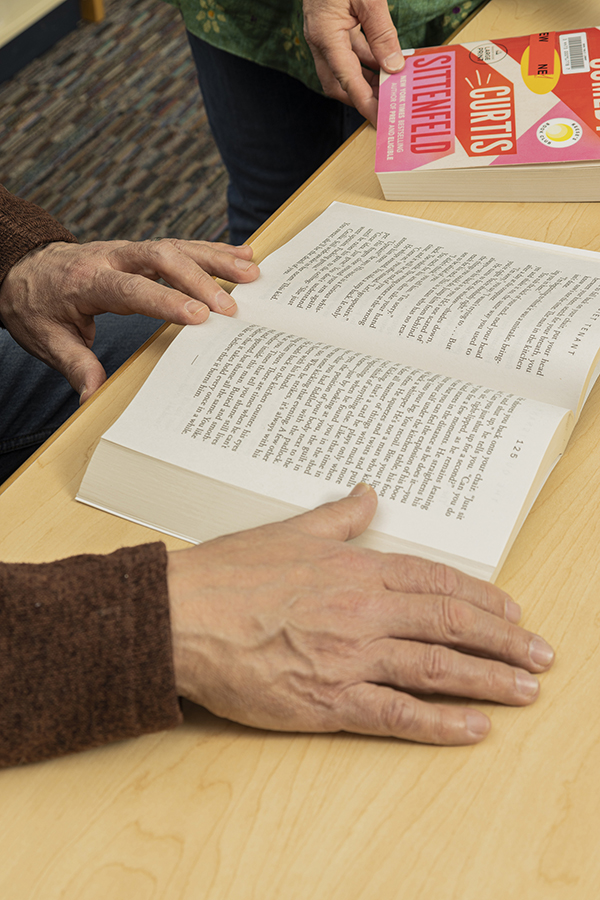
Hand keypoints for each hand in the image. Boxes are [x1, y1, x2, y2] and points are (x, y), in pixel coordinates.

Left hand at [0, 238, 258, 401]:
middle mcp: (112, 258)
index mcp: (88, 281)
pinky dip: (210, 251)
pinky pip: (180, 246)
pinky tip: (239, 256)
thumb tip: (92, 399)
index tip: (200, 317)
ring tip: (251, 273)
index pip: (133, 288)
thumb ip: (76, 365)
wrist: (22, 269)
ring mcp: (129, 251)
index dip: (167, 300)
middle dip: (200, 279)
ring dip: (215, 259)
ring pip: (177, 246)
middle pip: (161, 257)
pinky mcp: (141, 252)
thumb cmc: (36, 306)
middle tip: (231, 306)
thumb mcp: (48, 340)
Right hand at [167, 484, 553, 744]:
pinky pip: (398, 714)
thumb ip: (337, 517)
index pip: (437, 582)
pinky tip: (474, 727)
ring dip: (489, 678)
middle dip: (504, 640)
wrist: (183, 616)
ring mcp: (351, 656)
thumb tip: (366, 494)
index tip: (512, 611)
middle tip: (541, 655)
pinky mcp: (329, 700)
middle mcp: (364, 610)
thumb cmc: (229, 575)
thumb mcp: (289, 531)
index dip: (482, 598)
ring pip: (437, 667)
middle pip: (451, 623)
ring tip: (525, 690)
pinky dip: (441, 722)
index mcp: (356, 569)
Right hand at [303, 0, 404, 123]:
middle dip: (363, 98)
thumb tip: (393, 66)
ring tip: (391, 84)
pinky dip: (366, 60)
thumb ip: (381, 33)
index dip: (365, 104)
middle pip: (339, 84)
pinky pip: (348, 50)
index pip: (347, 81)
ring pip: (344, 68)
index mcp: (325, 36)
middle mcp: (320, 40)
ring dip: (366, 80)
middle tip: (388, 104)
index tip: (381, 120)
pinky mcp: (329, 25)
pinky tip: (383, 60)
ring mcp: (323, 33)